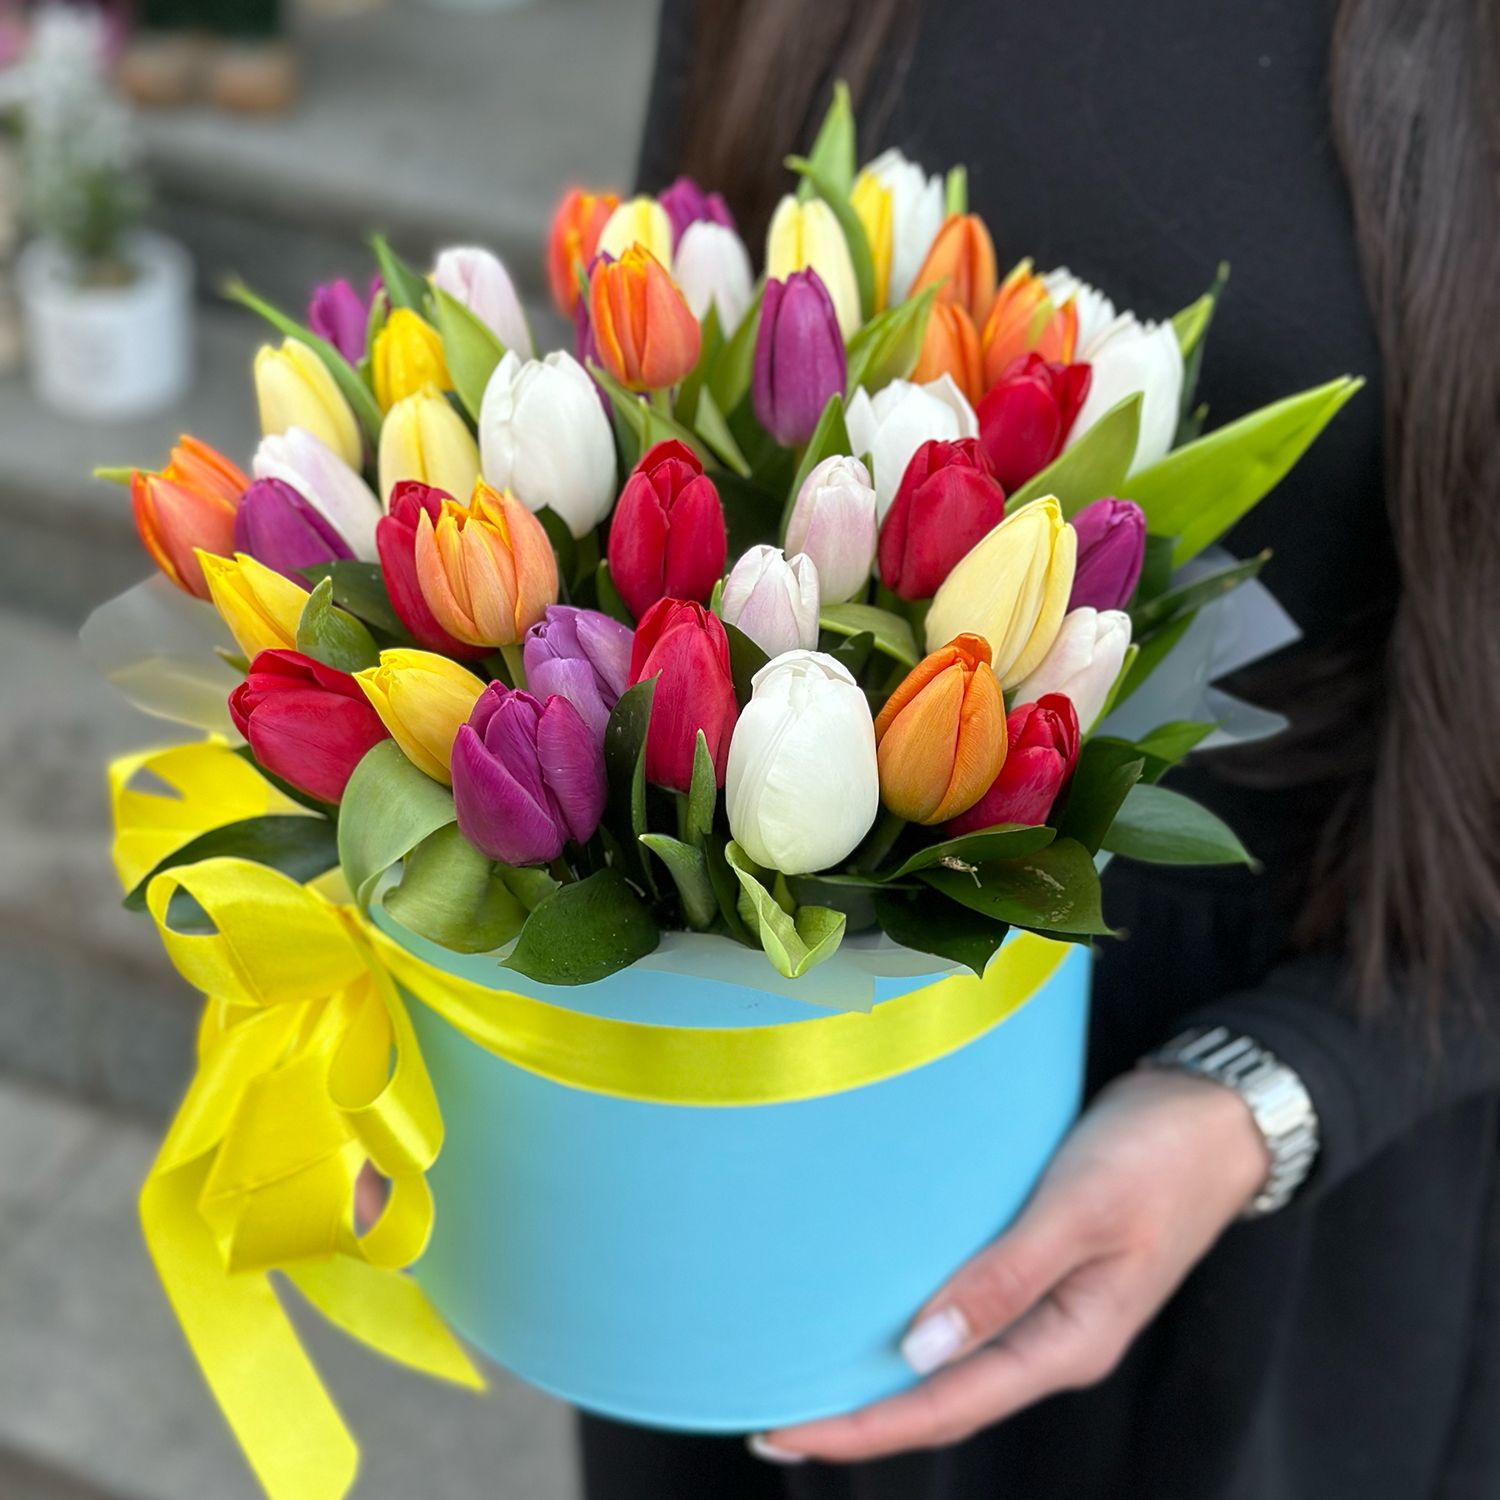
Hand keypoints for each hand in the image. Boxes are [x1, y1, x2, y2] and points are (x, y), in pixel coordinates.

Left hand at [756, 1069, 1270, 1463]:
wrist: (1216, 1116)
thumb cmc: (1153, 1159)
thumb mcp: (1080, 1214)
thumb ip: (1003, 1280)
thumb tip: (919, 1350)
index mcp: (1067, 1343)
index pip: (944, 1406)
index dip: (861, 1428)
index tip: (783, 1431)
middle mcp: (1052, 1340)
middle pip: (941, 1400)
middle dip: (857, 1417)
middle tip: (769, 1420)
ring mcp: (1049, 1307)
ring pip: (950, 1363)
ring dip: (881, 1378)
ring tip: (805, 1377)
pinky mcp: (1041, 1267)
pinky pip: (966, 1316)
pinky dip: (913, 1328)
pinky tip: (874, 1315)